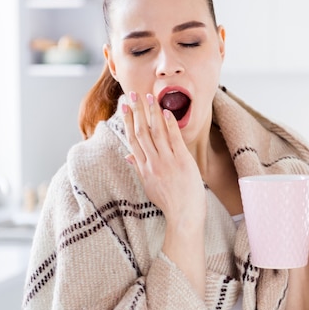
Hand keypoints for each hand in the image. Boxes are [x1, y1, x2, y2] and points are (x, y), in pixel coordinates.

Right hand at [121, 91, 206, 223]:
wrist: (184, 215)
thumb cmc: (169, 201)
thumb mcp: (149, 186)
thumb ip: (139, 168)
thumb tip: (128, 156)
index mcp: (143, 168)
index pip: (132, 139)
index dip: (127, 121)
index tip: (124, 106)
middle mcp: (152, 163)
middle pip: (141, 132)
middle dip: (137, 111)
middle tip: (133, 94)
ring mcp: (167, 161)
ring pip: (156, 132)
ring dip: (152, 113)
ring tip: (150, 97)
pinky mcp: (182, 161)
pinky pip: (174, 139)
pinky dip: (169, 125)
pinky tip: (167, 112)